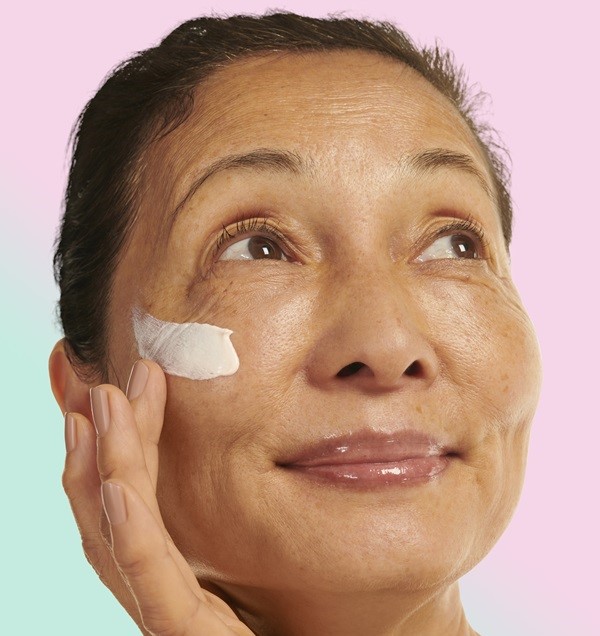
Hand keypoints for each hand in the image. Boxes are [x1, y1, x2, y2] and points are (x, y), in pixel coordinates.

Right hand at [62, 360, 253, 634]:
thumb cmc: (302, 614)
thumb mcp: (268, 547)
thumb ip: (245, 512)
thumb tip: (240, 448)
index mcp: (175, 567)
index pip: (128, 499)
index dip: (111, 444)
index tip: (108, 387)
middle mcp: (160, 590)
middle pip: (114, 510)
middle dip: (100, 442)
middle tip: (97, 380)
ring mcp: (168, 617)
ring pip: (119, 538)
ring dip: (106, 467)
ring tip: (102, 405)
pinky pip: (153, 585)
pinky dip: (129, 533)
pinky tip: (118, 486)